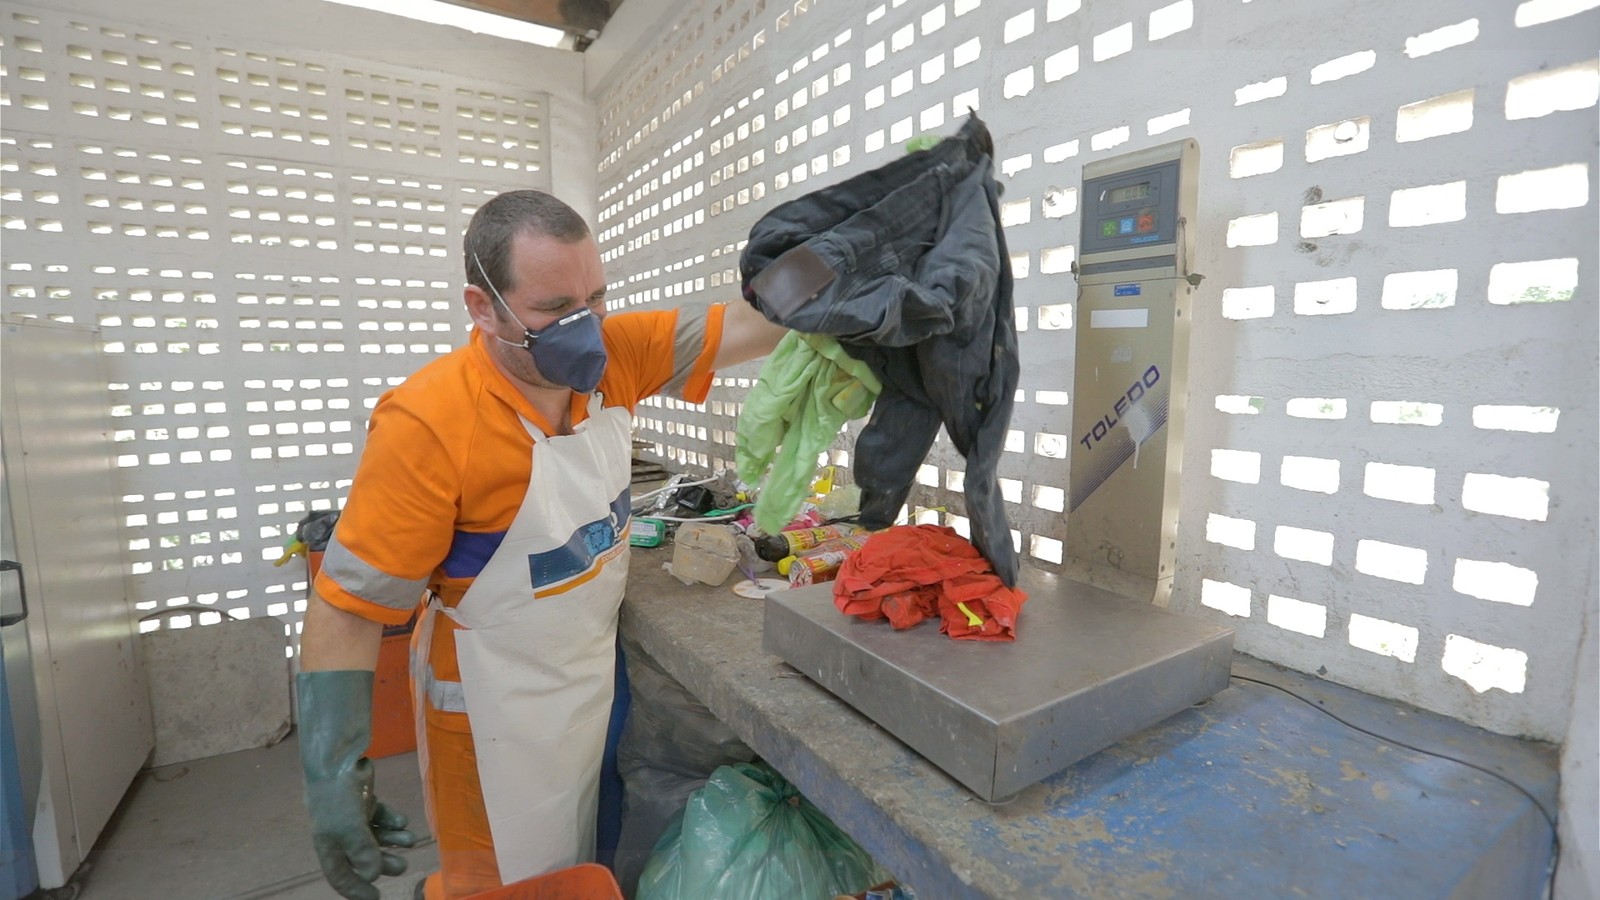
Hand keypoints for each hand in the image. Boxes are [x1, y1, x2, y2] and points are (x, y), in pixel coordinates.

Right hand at [299, 671, 416, 899]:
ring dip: (392, 841)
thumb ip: (363, 853)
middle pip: (362, 856)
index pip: (340, 876)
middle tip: (403, 867)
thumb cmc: (338, 798)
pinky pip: (380, 816)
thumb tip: (372, 875)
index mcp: (329, 845)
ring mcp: (351, 814)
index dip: (356, 889)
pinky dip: (392, 821)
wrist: (337, 759)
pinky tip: (403, 822)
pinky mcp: (363, 797)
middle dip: (383, 863)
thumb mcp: (350, 829)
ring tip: (410, 842)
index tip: (375, 897)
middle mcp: (339, 832)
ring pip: (374, 835)